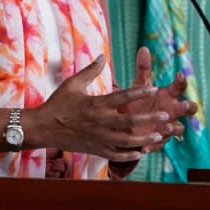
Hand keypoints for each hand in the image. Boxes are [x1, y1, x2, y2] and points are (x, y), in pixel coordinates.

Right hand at [25, 55, 175, 161]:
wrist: (43, 128)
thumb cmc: (58, 103)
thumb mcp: (73, 83)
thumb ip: (91, 70)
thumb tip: (103, 55)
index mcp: (96, 104)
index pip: (122, 96)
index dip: (140, 92)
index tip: (154, 87)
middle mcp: (99, 122)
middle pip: (129, 121)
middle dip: (148, 119)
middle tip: (165, 116)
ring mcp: (98, 138)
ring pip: (125, 141)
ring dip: (143, 139)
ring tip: (158, 135)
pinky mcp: (94, 150)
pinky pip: (115, 154)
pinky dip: (128, 155)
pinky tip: (140, 152)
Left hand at [123, 46, 194, 153]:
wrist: (127, 122)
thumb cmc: (138, 100)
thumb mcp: (140, 85)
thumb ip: (143, 68)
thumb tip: (143, 48)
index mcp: (168, 95)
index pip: (179, 87)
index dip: (181, 82)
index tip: (180, 75)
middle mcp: (172, 111)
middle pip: (187, 109)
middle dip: (188, 107)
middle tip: (184, 105)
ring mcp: (167, 127)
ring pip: (178, 128)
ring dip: (174, 128)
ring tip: (167, 127)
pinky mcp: (157, 140)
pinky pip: (159, 144)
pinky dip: (153, 145)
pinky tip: (145, 147)